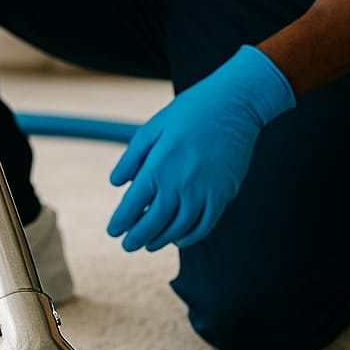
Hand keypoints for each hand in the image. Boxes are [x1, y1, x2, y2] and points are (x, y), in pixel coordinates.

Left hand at [107, 46, 294, 251]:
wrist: (235, 104)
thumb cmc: (189, 112)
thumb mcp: (152, 128)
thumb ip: (132, 158)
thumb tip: (116, 184)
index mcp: (159, 166)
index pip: (133, 205)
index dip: (121, 222)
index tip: (113, 231)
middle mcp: (181, 183)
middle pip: (154, 223)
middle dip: (137, 238)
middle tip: (128, 245)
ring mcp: (204, 192)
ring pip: (179, 229)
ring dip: (161, 240)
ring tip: (149, 244)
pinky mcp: (224, 194)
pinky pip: (205, 225)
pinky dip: (190, 236)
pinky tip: (179, 238)